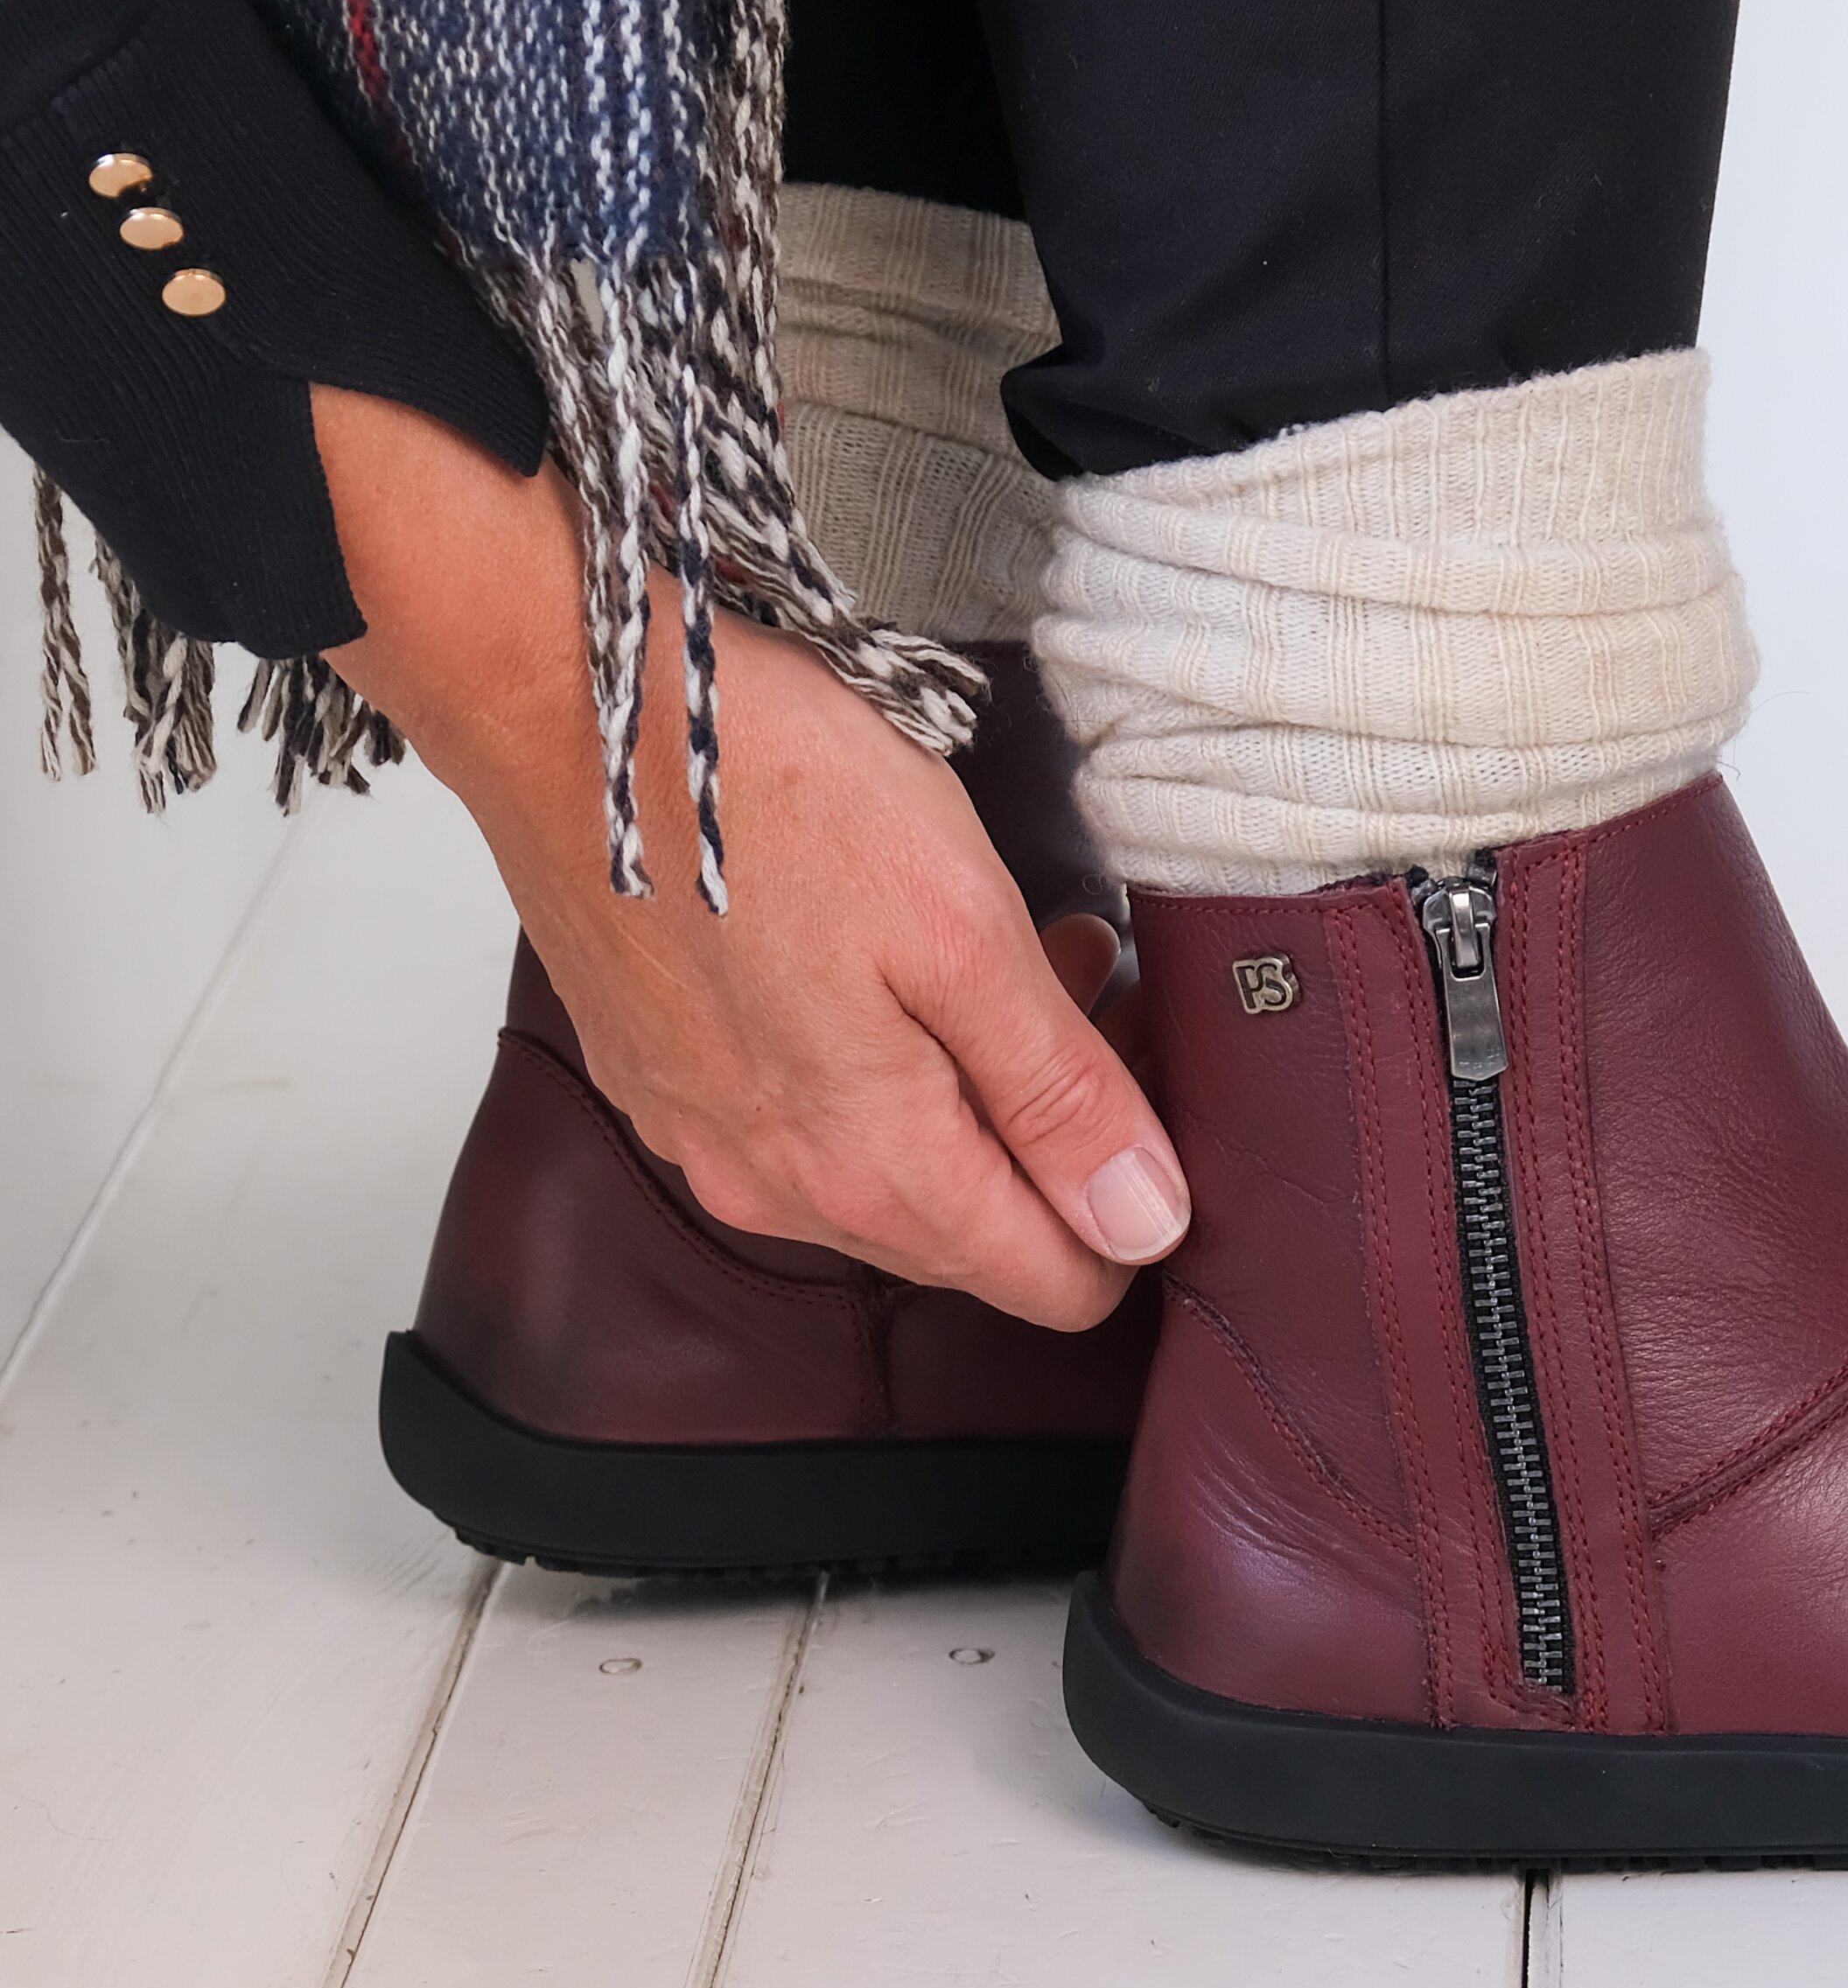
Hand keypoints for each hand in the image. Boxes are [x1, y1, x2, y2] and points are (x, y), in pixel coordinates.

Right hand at [313, 386, 1185, 1327]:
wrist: (562, 704)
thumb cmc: (763, 786)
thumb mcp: (962, 926)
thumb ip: (1057, 1093)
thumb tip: (1144, 1223)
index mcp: (873, 1169)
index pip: (1058, 1283)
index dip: (1132, 1195)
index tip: (1138, 1065)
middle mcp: (782, 1191)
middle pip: (979, 1233)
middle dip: (1052, 1126)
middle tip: (1077, 973)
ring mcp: (709, 1141)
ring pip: (895, 1172)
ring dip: (967, 1081)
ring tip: (998, 939)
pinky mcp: (667, 1083)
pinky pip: (807, 1120)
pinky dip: (875, 1057)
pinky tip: (884, 947)